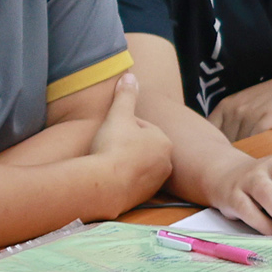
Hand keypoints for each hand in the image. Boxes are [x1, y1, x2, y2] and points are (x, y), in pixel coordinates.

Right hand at [88, 72, 173, 210]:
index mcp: (164, 141)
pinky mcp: (144, 197)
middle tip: (108, 147)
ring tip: (108, 163)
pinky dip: (123, 179)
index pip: (141, 126)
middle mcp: (166, 163)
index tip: (111, 133)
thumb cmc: (113, 147)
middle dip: (126, 145)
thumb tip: (130, 75)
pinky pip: (133, 182)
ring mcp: (156, 182)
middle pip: (142, 146)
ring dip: (125, 162)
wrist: (104, 185)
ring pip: (138, 164)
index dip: (122, 127)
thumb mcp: (118, 115)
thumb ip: (126, 95)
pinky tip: (110, 177)